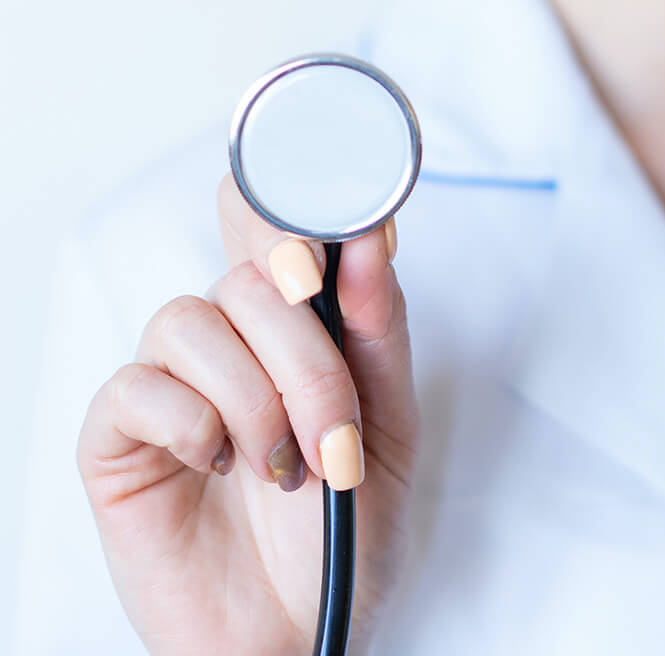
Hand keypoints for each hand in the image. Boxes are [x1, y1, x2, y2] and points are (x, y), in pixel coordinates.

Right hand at [77, 173, 418, 654]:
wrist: (301, 635)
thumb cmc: (347, 527)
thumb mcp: (390, 424)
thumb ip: (378, 328)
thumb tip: (369, 236)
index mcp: (296, 323)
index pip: (270, 221)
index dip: (286, 206)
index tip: (326, 246)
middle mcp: (233, 339)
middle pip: (248, 274)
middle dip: (304, 353)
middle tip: (336, 430)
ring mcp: (172, 383)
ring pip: (191, 319)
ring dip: (255, 398)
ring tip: (287, 468)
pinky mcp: (119, 437)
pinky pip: (137, 387)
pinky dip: (192, 424)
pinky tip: (219, 467)